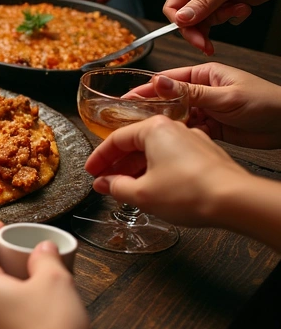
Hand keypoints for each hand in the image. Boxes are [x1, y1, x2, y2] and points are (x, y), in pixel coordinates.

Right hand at [85, 115, 251, 226]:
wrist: (235, 200)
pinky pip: (174, 159)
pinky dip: (159, 171)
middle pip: (136, 143)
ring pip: (156, 152)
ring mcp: (193, 141)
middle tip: (104, 180)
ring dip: (138, 169)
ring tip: (126, 188)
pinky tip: (154, 188)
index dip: (99, 158)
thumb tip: (105, 183)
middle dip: (118, 164)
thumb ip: (116, 187)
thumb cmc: (191, 190)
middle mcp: (175, 128)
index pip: (116, 139)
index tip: (91, 171)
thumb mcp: (141, 193)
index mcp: (155, 128)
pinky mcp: (206, 156)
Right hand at [128, 64, 280, 149]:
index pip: (166, 80)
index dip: (144, 90)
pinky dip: (179, 138)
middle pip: (167, 99)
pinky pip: (189, 132)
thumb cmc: (266, 103)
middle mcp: (202, 91)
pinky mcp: (211, 128)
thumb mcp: (224, 96)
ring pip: (176, 117)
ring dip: (164, 126)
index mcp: (204, 75)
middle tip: (126, 121)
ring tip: (143, 137)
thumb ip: (189, 92)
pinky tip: (168, 145)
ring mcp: (206, 110)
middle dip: (149, 110)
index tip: (125, 100)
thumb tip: (157, 82)